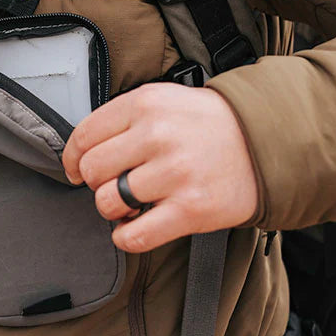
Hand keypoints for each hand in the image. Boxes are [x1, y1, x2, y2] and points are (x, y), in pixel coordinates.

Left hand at [61, 83, 257, 252]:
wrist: (264, 140)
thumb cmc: (205, 122)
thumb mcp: (161, 98)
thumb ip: (122, 117)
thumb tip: (82, 150)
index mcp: (144, 104)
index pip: (84, 135)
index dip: (71, 158)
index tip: (73, 169)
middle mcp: (156, 135)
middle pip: (91, 170)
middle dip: (94, 182)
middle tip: (111, 183)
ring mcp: (174, 173)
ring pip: (107, 202)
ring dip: (111, 209)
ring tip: (128, 203)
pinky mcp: (191, 210)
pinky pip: (135, 235)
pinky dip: (125, 237)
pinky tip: (132, 227)